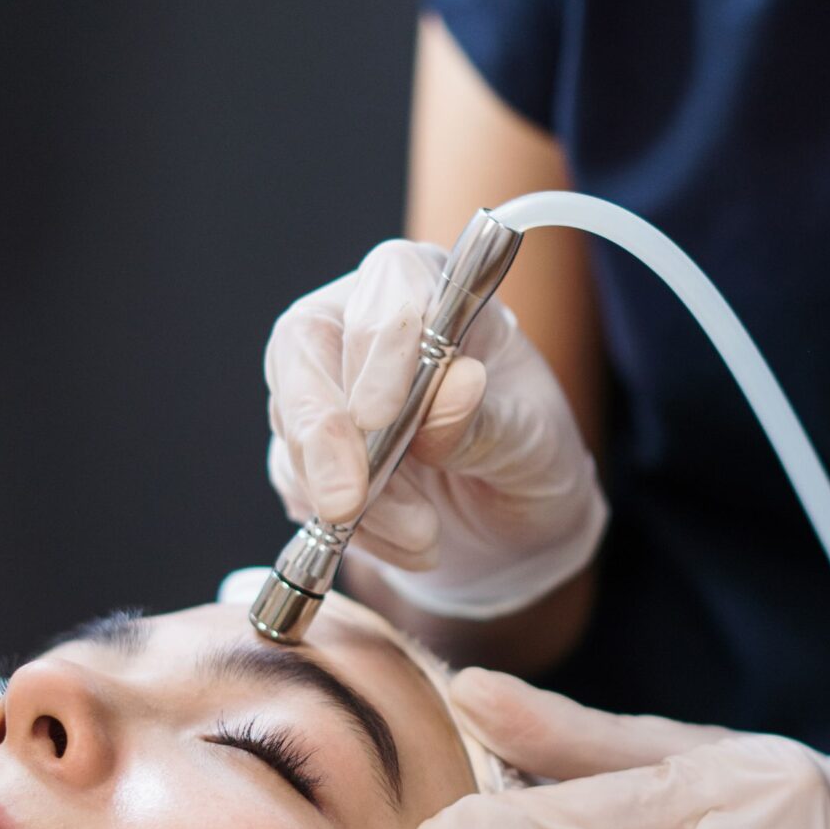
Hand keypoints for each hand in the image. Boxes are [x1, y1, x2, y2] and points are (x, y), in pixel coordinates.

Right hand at [265, 239, 605, 618]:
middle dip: (324, 430)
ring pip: (294, 418)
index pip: (389, 284)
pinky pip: (296, 479)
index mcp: (434, 289)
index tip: (380, 415)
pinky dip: (346, 525)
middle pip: (305, 342)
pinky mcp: (303, 445)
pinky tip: (405, 544)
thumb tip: (454, 386)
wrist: (511, 518)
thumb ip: (488, 417)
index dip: (378, 347)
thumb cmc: (530, 453)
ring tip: (422, 534)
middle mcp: (362, 320)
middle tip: (348, 502)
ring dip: (347, 491)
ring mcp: (323, 382)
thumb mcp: (535, 440)